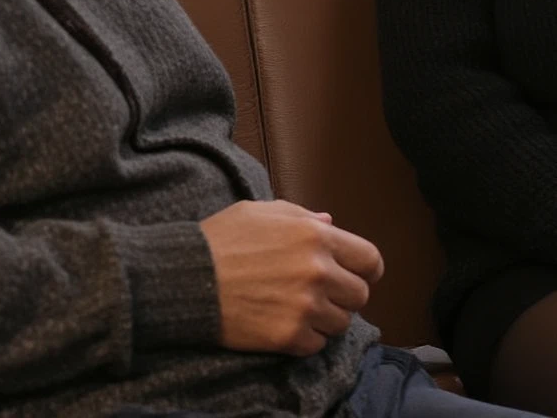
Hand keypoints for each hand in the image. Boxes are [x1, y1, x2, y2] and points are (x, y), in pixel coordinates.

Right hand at [200, 199, 383, 355]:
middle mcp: (318, 271)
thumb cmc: (224, 238)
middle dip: (345, 295)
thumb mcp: (265, 212)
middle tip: (325, 293)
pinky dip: (306, 338)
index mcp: (316, 236)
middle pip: (360, 295)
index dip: (368, 269)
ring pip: (341, 323)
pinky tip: (286, 323)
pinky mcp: (287, 336)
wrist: (188, 276)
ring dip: (326, 318)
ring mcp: (305, 306)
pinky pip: (316, 345)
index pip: (368, 259)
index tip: (361, 274)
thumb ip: (304, 217)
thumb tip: (331, 223)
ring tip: (301, 308)